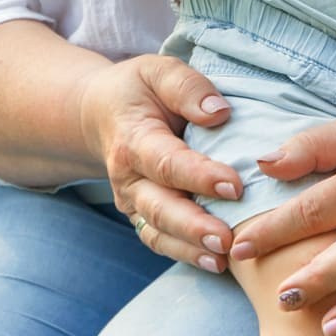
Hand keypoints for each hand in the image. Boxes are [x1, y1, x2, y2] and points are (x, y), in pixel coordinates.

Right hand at [78, 53, 242, 272]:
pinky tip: (214, 264)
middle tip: (227, 238)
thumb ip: (188, 87)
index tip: (235, 185)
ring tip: (222, 259)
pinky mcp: (142, 216)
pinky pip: (160, 241)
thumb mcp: (159, 71)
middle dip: (194, 225)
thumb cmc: (139, 90)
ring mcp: (133, 201)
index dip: (199, 176)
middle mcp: (128, 177)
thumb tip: (219, 113)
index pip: (167, 162)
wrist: (101, 114)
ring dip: (189, 248)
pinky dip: (184, 255)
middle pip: (160, 207)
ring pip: (158, 232)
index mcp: (134, 139)